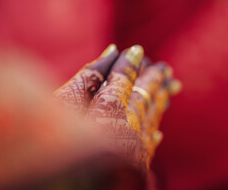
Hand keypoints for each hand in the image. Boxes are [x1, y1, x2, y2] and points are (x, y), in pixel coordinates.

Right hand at [54, 44, 180, 169]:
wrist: (74, 185)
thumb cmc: (55, 145)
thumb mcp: (64, 104)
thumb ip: (88, 77)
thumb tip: (112, 51)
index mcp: (110, 109)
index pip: (124, 78)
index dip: (130, 63)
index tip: (137, 50)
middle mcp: (129, 126)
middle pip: (146, 95)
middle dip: (155, 79)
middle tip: (165, 69)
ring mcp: (135, 146)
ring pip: (153, 116)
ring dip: (161, 100)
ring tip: (171, 88)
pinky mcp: (136, 165)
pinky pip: (150, 142)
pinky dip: (154, 131)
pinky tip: (158, 131)